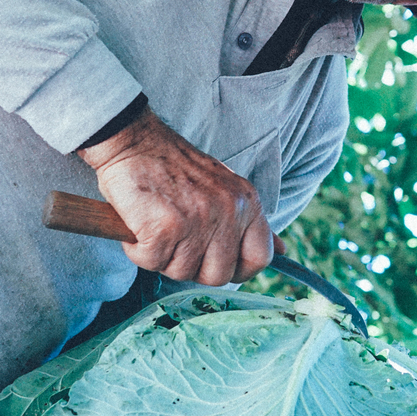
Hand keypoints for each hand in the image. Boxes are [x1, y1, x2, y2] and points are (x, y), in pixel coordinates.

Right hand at [77, 106, 272, 284]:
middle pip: (218, 275)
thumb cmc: (175, 166)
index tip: (217, 262)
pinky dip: (139, 250)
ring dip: (163, 257)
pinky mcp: (164, 227)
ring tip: (158, 227)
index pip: (260, 257)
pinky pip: (151, 262)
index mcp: (246, 202)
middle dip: (193, 266)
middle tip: (177, 240)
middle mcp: (227, 212)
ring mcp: (197, 220)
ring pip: (182, 272)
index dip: (238, 270)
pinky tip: (140, 225)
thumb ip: (251, 221)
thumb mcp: (226, 187)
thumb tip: (282, 250)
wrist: (134, 140)